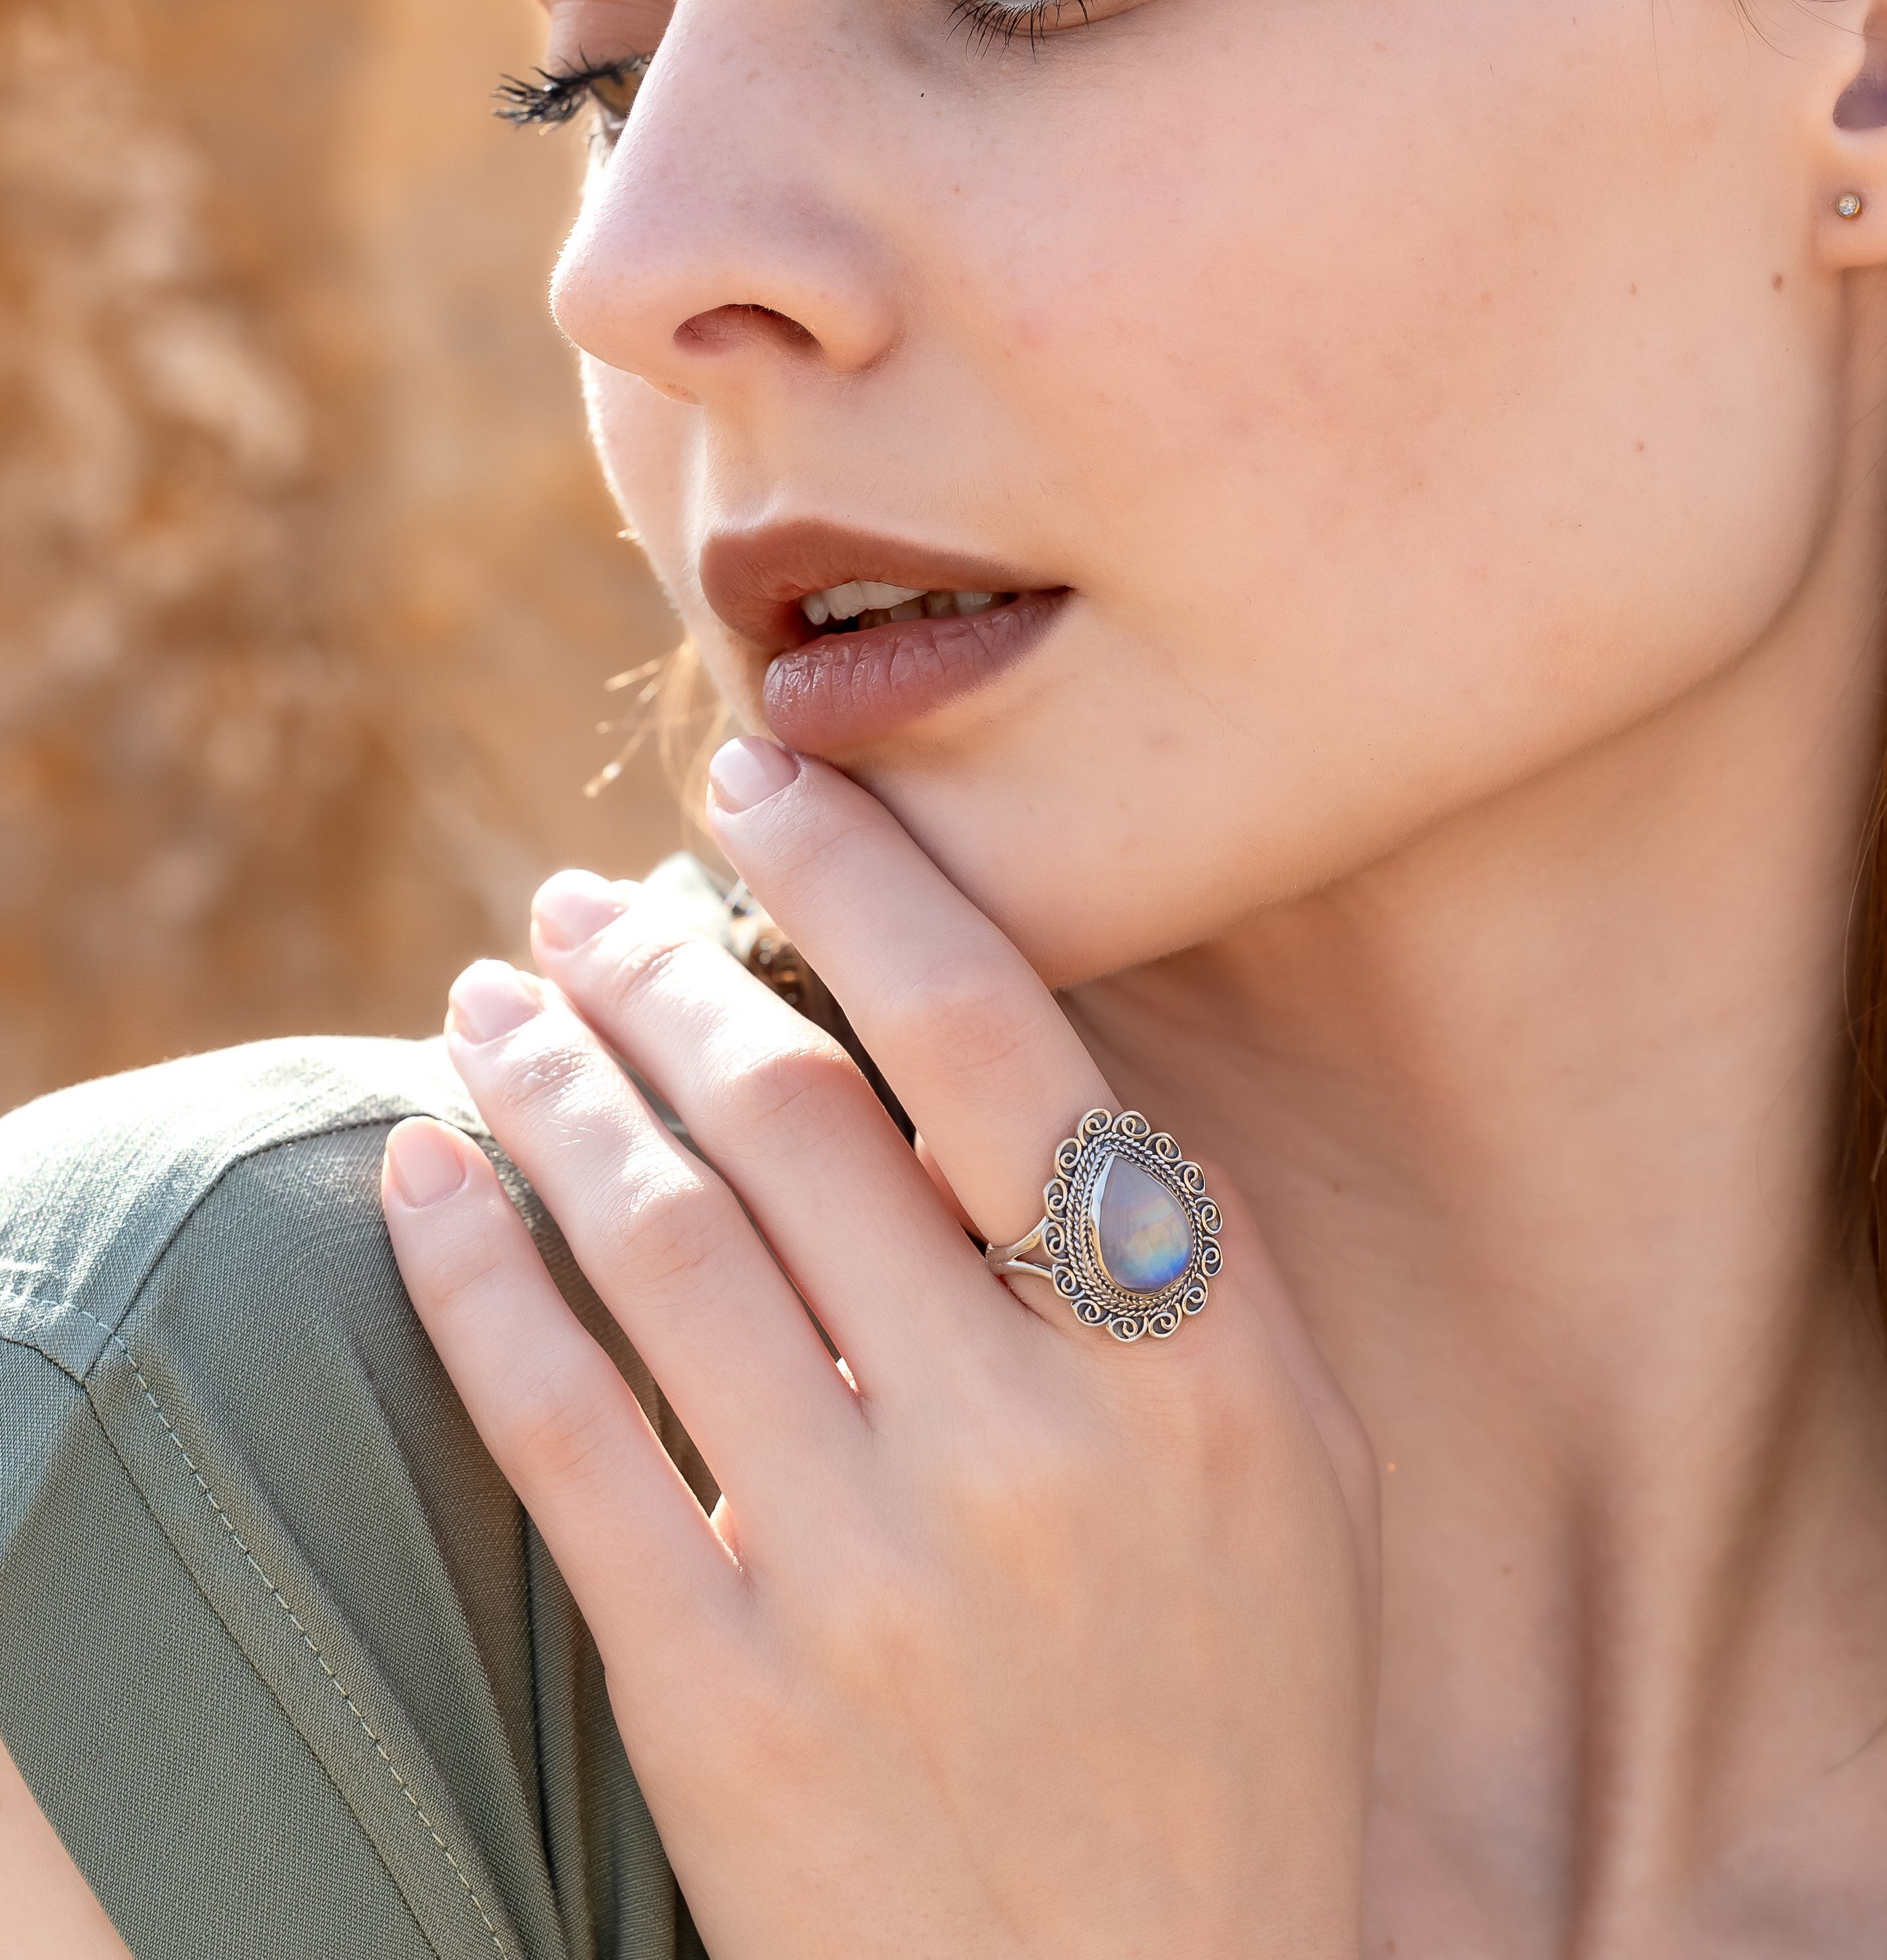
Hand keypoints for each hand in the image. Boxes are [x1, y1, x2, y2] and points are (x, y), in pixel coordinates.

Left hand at [382, 741, 1377, 1959]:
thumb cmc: (1234, 1716)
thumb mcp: (1289, 1469)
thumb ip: (1171, 1256)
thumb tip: (993, 1042)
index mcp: (1195, 1358)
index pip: (991, 1035)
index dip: (853, 877)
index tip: (758, 781)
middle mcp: (1037, 1444)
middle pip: (789, 1114)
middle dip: (652, 966)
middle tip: (575, 899)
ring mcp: (873, 1576)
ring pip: (656, 1241)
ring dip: (546, 1083)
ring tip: (485, 997)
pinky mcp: (723, 1701)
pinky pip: (558, 1435)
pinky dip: (469, 1274)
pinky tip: (419, 1173)